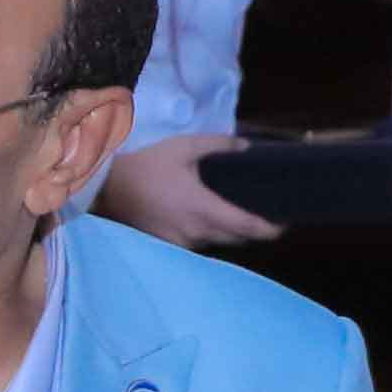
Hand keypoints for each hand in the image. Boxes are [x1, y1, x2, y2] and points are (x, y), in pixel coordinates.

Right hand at [98, 131, 283, 248]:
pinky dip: (209, 233)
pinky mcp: (170, 246)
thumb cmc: (148, 165)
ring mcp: (182, 243)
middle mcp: (196, 232)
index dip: (269, 229)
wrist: (107, 188)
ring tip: (238, 214)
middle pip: (236, 238)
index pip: (246, 227)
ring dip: (229, 232)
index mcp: (204, 208)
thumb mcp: (184, 147)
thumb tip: (246, 148)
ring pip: (218, 242)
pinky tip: (210, 220)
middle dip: (252, 230)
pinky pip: (199, 243)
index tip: (284, 224)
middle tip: (265, 215)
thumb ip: (218, 145)